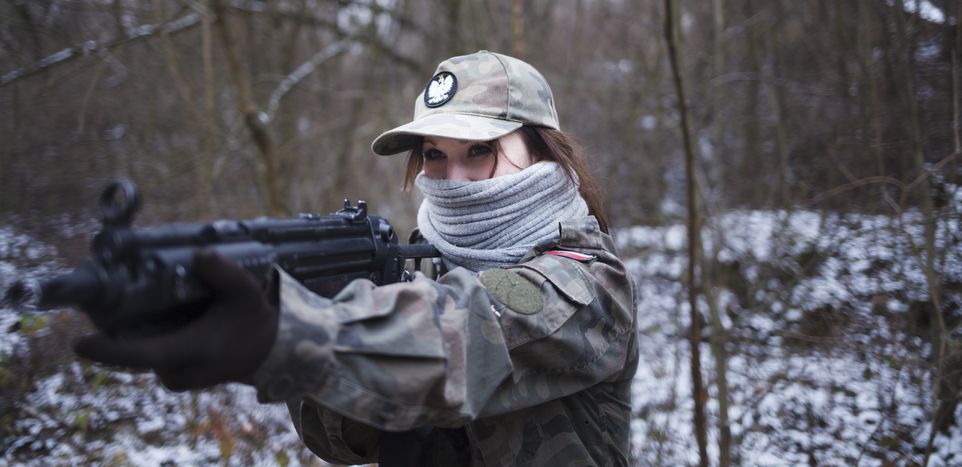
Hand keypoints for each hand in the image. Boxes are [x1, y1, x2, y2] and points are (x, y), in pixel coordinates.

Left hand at [74, 250, 278, 390]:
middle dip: (111, 323)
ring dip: (124, 328)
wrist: (266, 352)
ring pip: (136, 351)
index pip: (145, 355)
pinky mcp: (171, 376)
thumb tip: (200, 253)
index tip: (81, 343)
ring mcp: (173, 376)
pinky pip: (145, 353)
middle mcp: (178, 370)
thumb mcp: (245, 292)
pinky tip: (137, 311)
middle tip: (96, 294)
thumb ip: (224, 273)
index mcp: (192, 351)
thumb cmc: (253, 320)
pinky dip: (138, 334)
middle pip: (131, 348)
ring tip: (113, 297)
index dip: (110, 351)